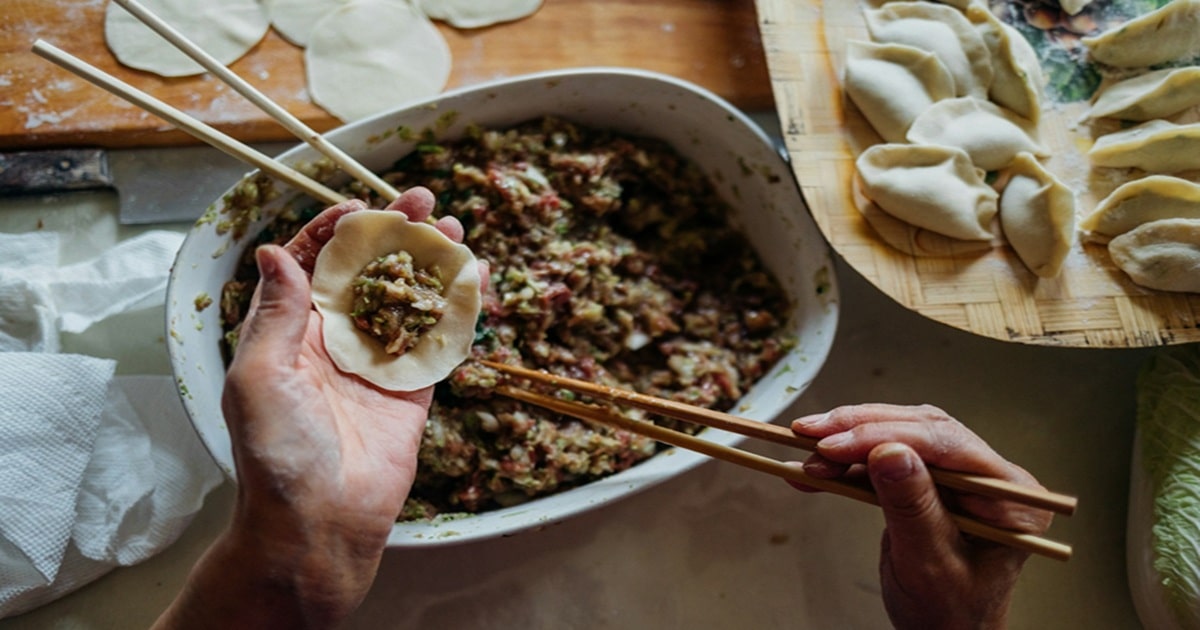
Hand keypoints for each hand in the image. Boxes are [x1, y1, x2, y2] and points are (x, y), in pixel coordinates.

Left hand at [155, 188, 466, 628]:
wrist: (318, 523)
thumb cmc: (275, 454)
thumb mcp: (257, 376)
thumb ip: (275, 314)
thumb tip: (274, 252)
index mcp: (290, 333)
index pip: (313, 266)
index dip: (336, 231)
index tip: (362, 206)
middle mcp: (334, 342)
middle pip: (368, 273)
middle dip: (394, 234)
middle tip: (423, 201)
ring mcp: (376, 365)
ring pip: (407, 300)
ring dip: (429, 263)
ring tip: (454, 229)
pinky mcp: (412, 391)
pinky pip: (437, 341)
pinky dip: (456, 308)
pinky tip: (474, 278)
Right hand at [789, 404, 1052, 629]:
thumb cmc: (949, 613)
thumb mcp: (929, 564)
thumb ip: (912, 507)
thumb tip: (889, 452)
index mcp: (1011, 497)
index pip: (948, 445)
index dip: (887, 436)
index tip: (837, 444)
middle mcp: (989, 477)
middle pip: (921, 431)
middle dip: (860, 432)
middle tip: (813, 436)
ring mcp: (959, 477)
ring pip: (898, 437)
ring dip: (848, 443)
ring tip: (808, 454)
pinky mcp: (929, 480)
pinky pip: (885, 460)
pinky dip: (847, 463)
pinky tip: (814, 469)